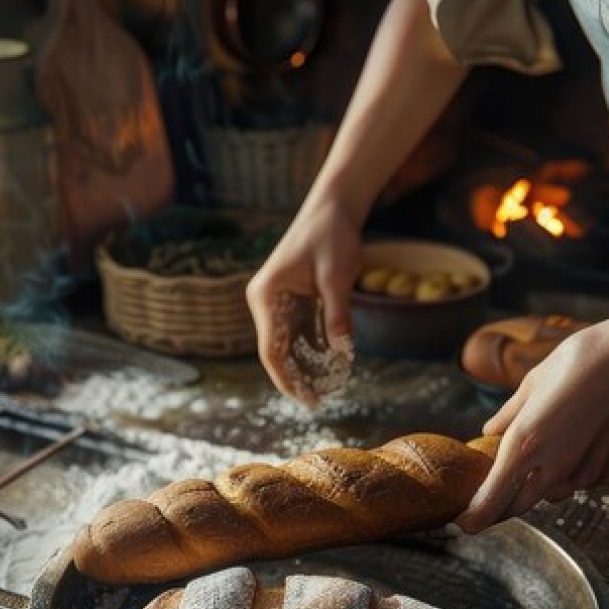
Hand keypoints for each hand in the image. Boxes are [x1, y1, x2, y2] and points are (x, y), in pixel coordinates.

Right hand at [246, 198, 363, 404]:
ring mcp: (278, 301)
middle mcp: (266, 301)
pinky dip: (314, 348)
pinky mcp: (293, 299)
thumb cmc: (332, 237)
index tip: (308, 401)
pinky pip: (300, 331)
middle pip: (277, 351)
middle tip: (322, 400)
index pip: (270, 351)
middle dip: (298, 377)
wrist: (334, 207)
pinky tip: (332, 363)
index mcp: (266, 297)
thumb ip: (338, 317)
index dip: (287, 380)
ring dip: (307, 365)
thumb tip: (342, 356)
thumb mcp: (337, 279)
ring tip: (329, 386)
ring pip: (289, 344)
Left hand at [456, 328, 608, 532]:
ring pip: (553, 494)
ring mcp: (585, 474)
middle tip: (496, 492)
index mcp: (524, 445)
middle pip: (519, 505)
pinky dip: (576, 471)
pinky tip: (583, 439)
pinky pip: (583, 482)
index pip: (492, 498)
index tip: (464, 524)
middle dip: (505, 503)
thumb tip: (489, 432)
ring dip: (542, 483)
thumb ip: (507, 416)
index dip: (475, 517)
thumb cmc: (578, 362)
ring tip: (549, 447)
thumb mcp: (531, 384)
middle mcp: (554, 467)